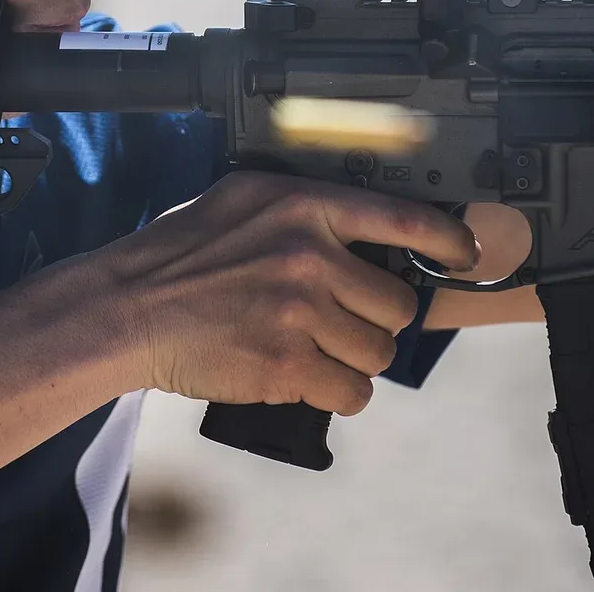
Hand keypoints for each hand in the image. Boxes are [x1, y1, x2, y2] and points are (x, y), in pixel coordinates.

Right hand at [98, 171, 478, 415]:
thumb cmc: (178, 252)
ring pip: (378, 353)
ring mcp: (300, 312)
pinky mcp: (288, 365)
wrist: (127, 308)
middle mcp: (310, 255)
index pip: (404, 218)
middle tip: (341, 321)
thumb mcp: (243, 200)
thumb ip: (303, 209)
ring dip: (357, 361)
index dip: (448, 240)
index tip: (465, 253)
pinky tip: (311, 381)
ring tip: (319, 352)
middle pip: (395, 303)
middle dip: (375, 320)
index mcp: (304, 207)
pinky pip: (351, 393)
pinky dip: (338, 394)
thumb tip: (362, 225)